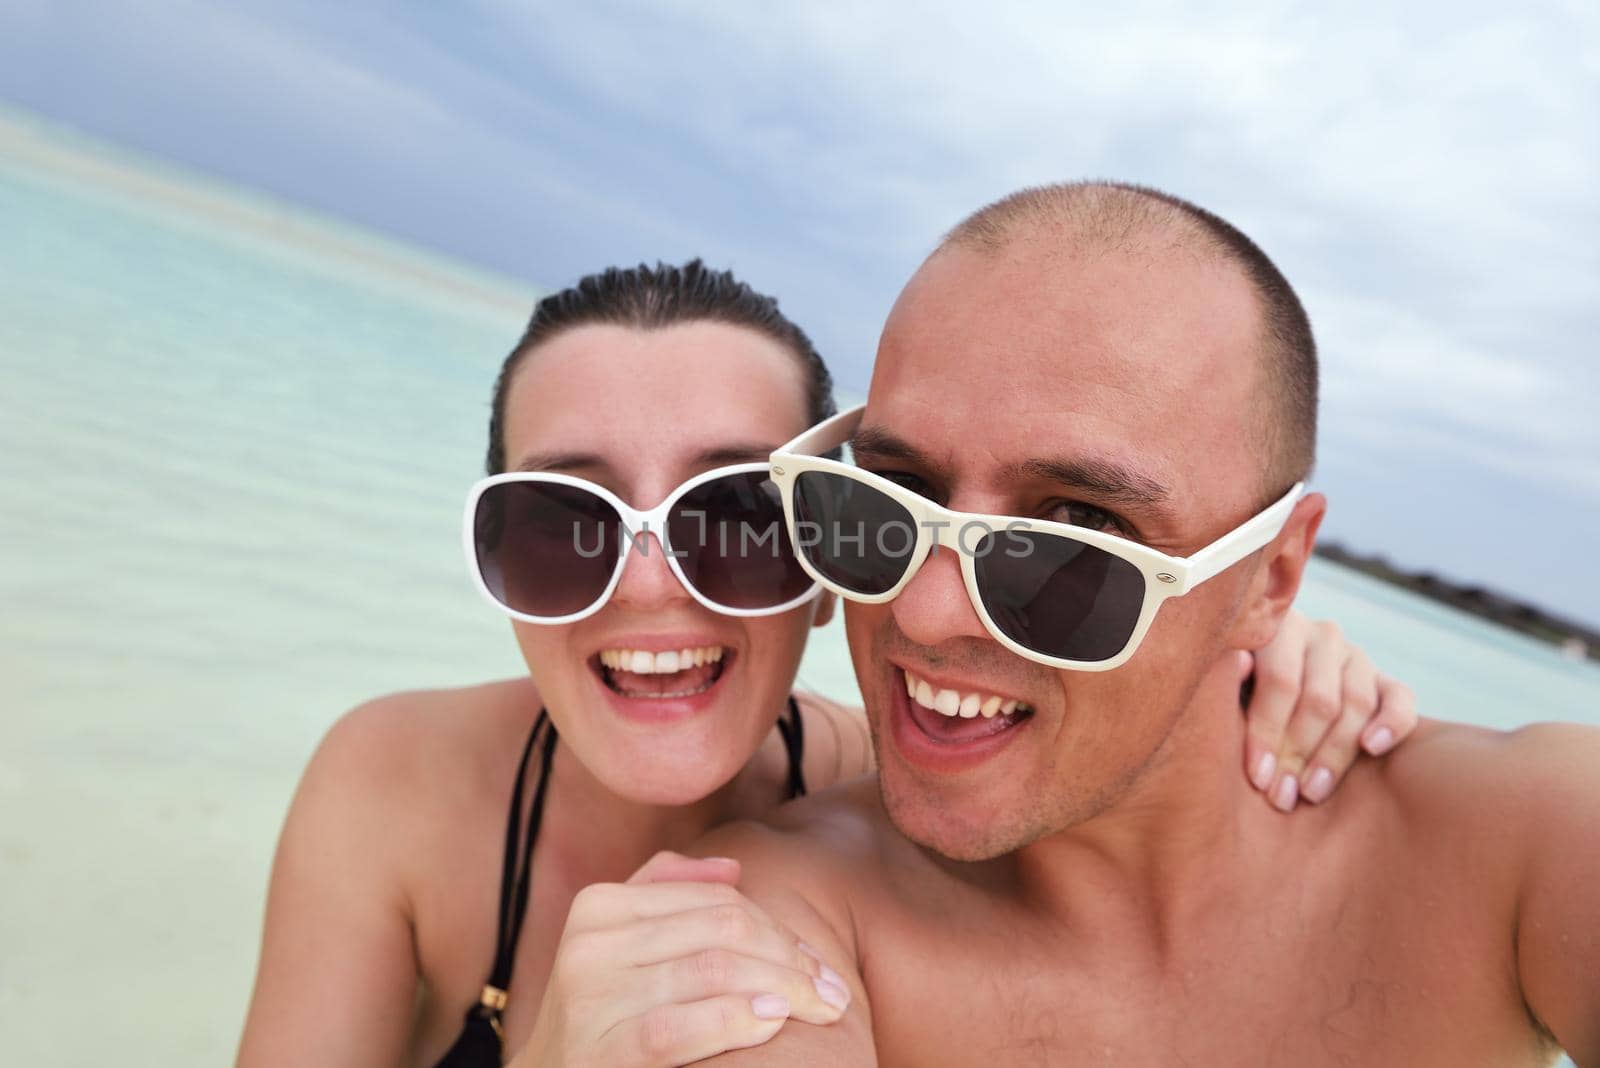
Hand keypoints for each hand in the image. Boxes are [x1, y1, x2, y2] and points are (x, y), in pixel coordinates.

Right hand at [507, 851, 851, 1067]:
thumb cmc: (601, 1015)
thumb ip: (665, 894)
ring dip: (783, 988)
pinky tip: (771, 1023)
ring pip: (713, 971)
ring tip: (820, 1008)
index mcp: (599, 906)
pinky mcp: (600, 1052)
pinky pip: (678, 1029)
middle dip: (790, 959)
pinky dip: (733, 1020)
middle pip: (723, 930)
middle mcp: (589, 944)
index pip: (716, 901)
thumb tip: (733, 866)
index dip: (778, 928)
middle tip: (833, 992)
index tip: (818, 963)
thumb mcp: (617, 946)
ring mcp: (591, 999)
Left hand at [1241, 611, 1417, 812]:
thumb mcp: (1224, 684)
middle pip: (1318, 698)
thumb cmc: (1233, 692)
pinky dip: (1391, 724)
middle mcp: (1320, 635)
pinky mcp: (1386, 680)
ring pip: (1356, 703)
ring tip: (1311, 792)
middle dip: (1298, 753)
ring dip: (1334, 754)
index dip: (1268, 732)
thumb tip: (1233, 677)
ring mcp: (1355, 656)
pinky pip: (1400, 700)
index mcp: (1277, 628)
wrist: (1271, 688)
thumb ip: (1225, 683)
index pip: (1280, 682)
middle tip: (1281, 796)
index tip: (1257, 777)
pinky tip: (1372, 748)